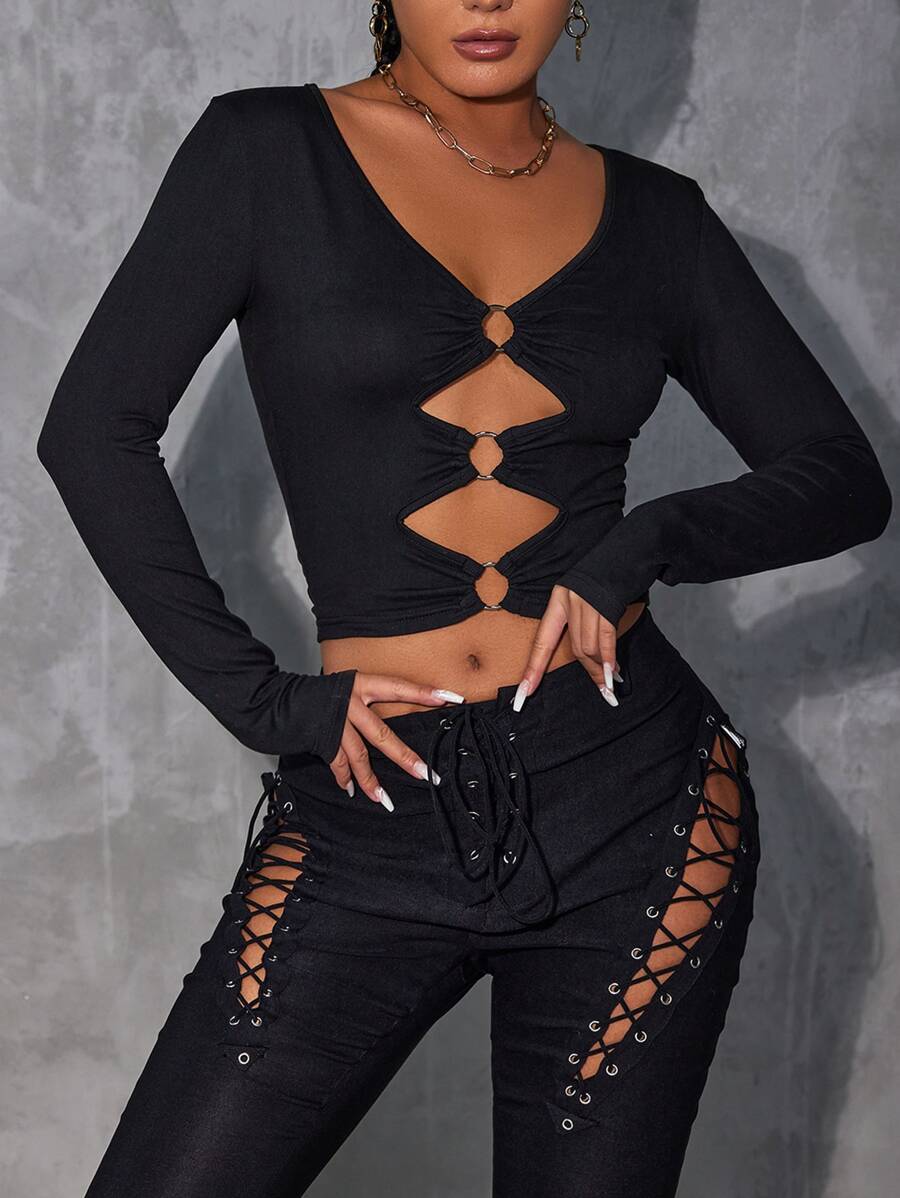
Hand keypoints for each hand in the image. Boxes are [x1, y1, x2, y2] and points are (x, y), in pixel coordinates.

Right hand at [329, 673, 465, 811]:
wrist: (279, 699)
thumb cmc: (319, 693)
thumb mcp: (347, 688)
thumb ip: (368, 702)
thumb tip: (393, 723)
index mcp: (362, 684)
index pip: (400, 688)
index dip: (425, 693)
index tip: (452, 698)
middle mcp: (350, 702)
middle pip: (383, 734)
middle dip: (405, 757)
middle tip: (427, 774)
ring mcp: (336, 722)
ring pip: (360, 756)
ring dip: (372, 782)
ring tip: (386, 800)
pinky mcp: (322, 739)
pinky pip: (338, 764)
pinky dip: (345, 778)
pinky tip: (352, 790)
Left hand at [513, 584, 621, 710]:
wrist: (627, 549)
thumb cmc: (606, 575)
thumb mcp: (584, 596)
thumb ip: (580, 623)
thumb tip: (590, 656)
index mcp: (558, 601)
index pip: (542, 642)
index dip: (533, 669)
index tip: (523, 693)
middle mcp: (569, 602)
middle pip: (574, 648)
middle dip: (589, 670)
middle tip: (602, 688)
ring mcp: (588, 604)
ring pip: (588, 647)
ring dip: (600, 668)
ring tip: (611, 680)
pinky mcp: (607, 606)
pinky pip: (605, 640)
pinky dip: (608, 659)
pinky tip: (612, 673)